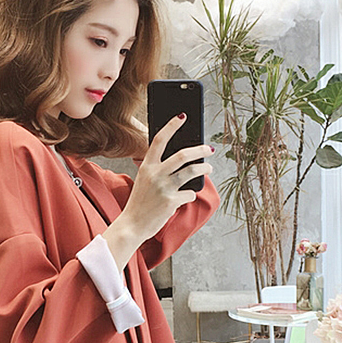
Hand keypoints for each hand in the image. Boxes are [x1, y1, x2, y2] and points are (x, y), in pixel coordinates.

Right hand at [102, 113, 212, 268]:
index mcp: (147, 166)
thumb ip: (157, 169)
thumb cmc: (140, 203)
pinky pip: (189, 194)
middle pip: (183, 155)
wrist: (132, 225)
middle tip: (208, 148)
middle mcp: (155, 174)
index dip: (172, 126)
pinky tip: (186, 197)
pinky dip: (190, 195)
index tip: (182, 116)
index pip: (160, 140)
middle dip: (200, 149)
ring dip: (204, 168)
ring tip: (209, 167)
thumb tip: (182, 160)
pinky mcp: (171, 201)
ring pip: (192, 171)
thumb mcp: (144, 180)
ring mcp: (164, 188)